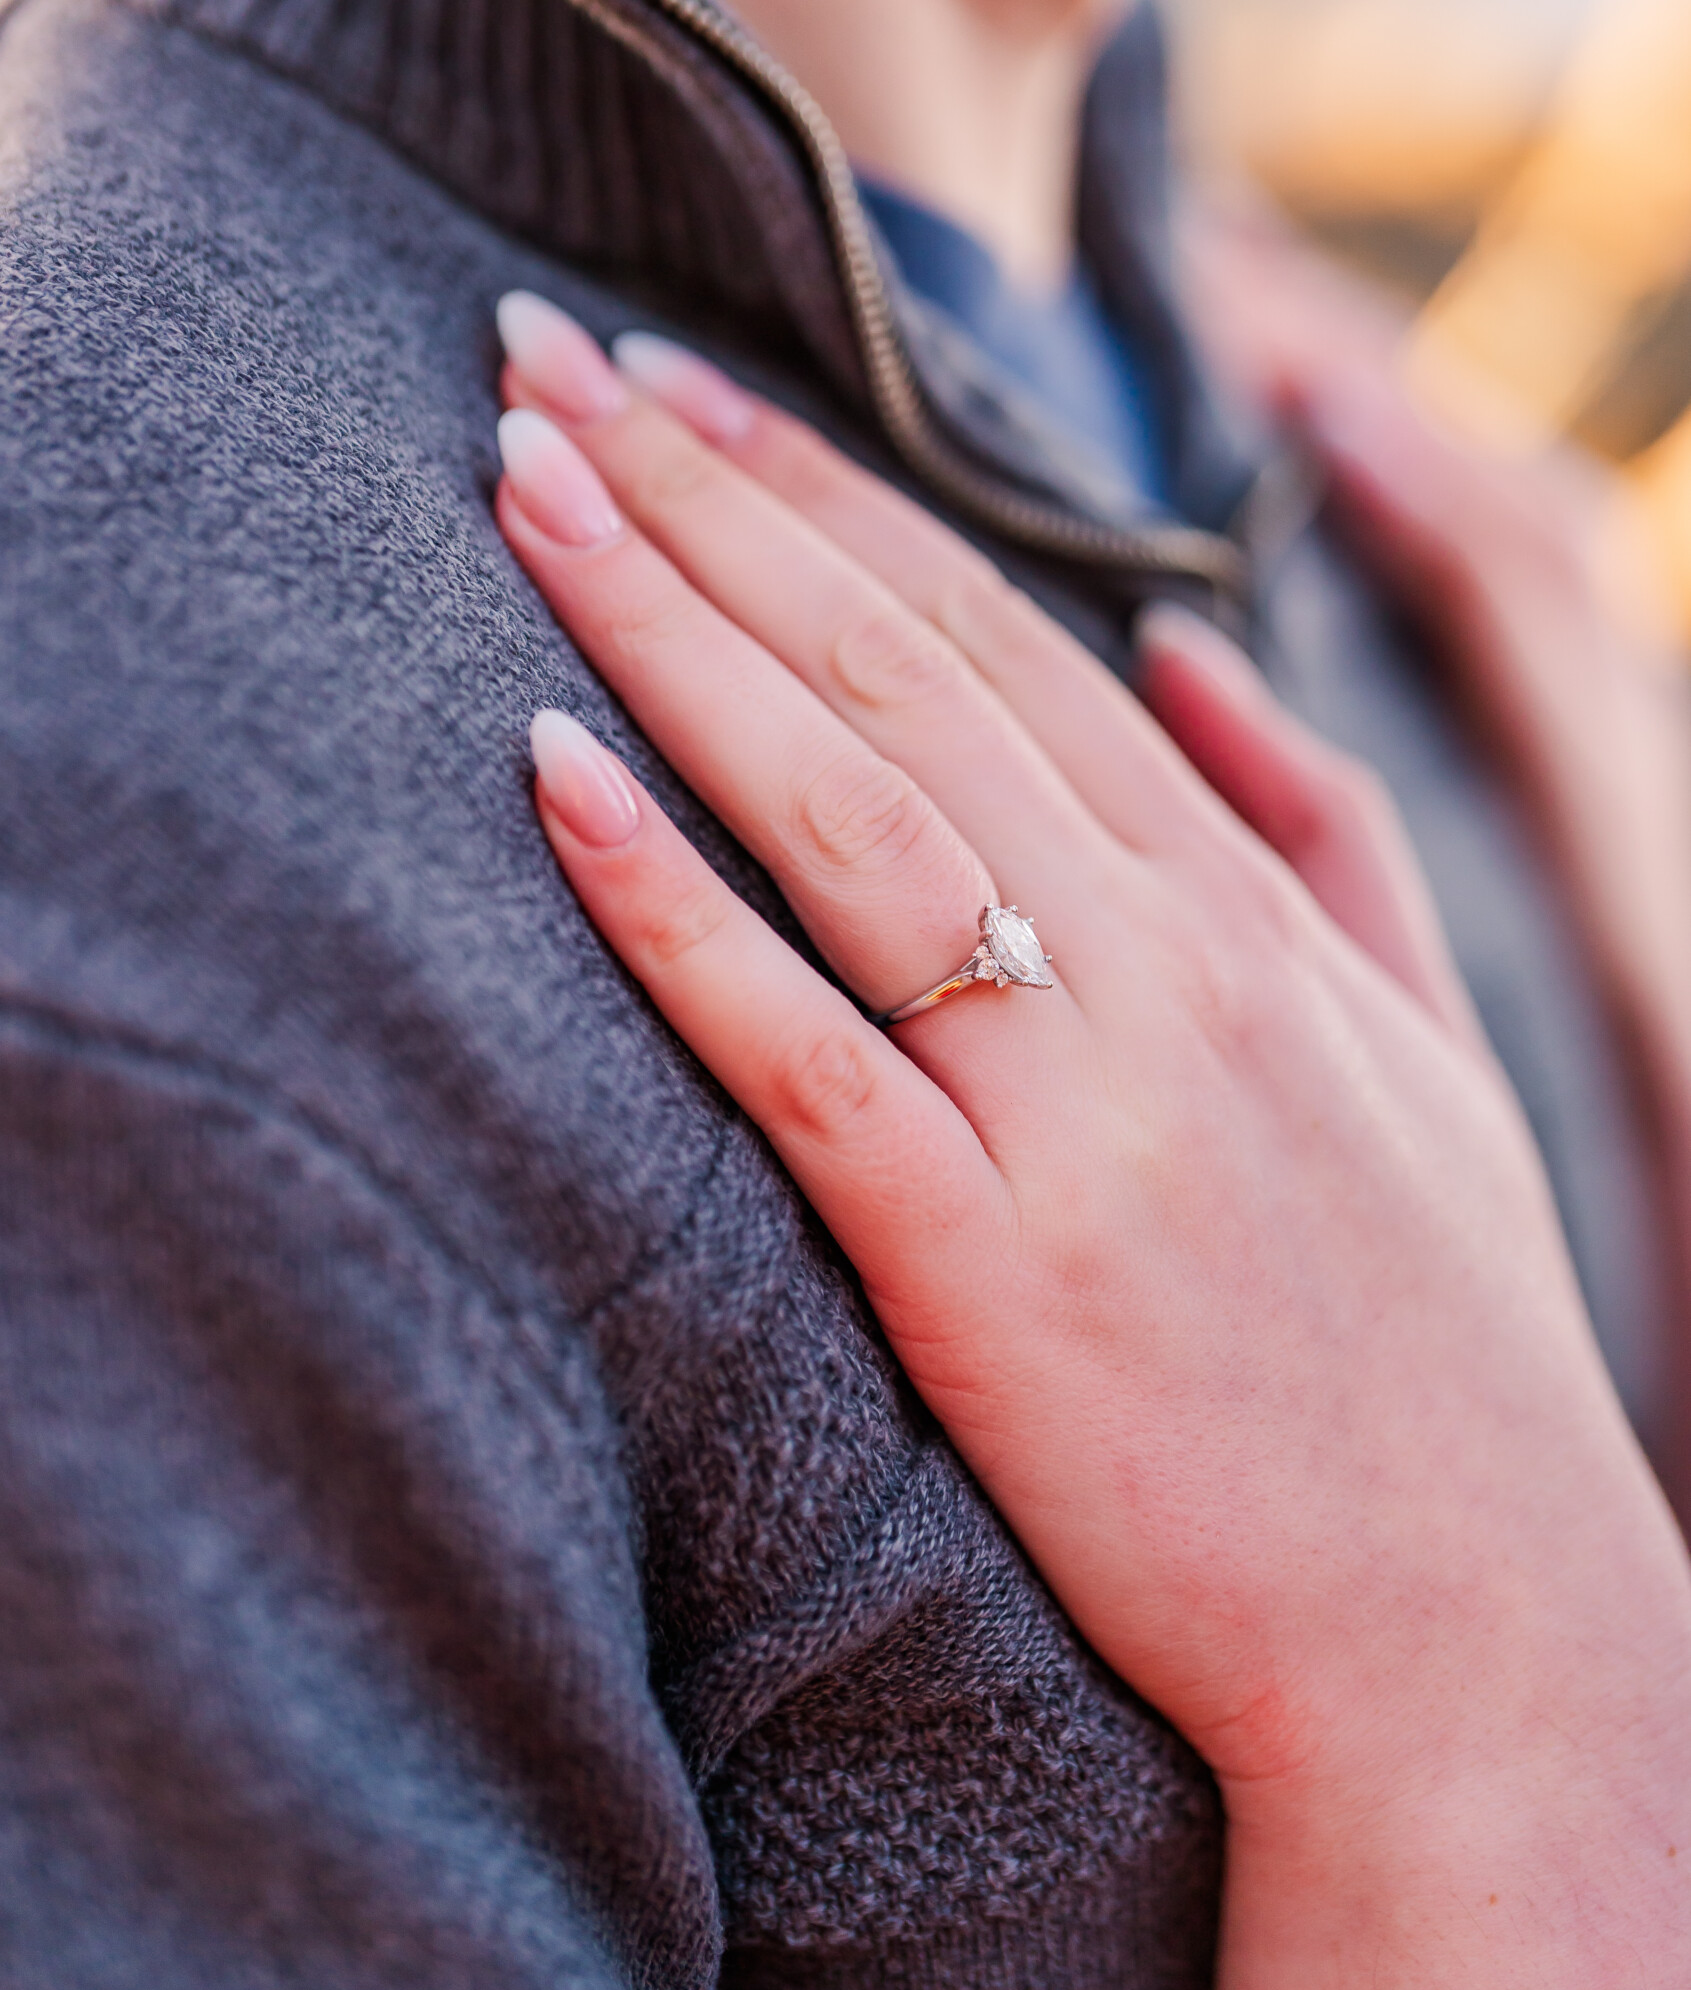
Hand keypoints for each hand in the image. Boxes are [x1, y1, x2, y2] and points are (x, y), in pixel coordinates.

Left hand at [494, 293, 1690, 1989]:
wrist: (1473, 1631)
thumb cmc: (1437, 1336)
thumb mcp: (1425, 1039)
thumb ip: (1320, 820)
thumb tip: (1189, 644)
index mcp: (1242, 903)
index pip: (998, 633)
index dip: (825, 487)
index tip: (685, 380)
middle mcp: (1160, 966)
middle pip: (891, 674)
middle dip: (704, 499)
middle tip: (540, 358)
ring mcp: (1075, 1108)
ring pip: (836, 811)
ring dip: (661, 631)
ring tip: (517, 485)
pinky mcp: (985, 1268)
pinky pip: (799, 1050)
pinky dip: (667, 907)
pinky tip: (544, 778)